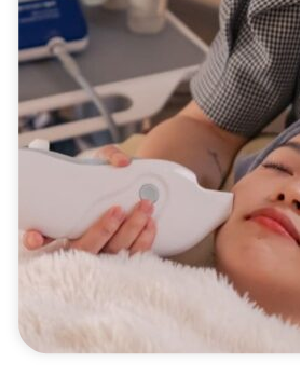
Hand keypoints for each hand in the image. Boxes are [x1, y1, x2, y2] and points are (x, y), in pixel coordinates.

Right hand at [23, 145, 154, 253]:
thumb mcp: (101, 159)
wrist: (126, 183)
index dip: (37, 240)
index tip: (37, 237)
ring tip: (145, 210)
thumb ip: (109, 155)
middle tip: (118, 210)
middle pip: (87, 247)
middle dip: (104, 230)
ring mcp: (104, 249)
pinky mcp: (125, 252)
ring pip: (113, 252)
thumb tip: (122, 162)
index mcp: (65, 223)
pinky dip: (144, 240)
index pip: (44, 237)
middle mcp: (82, 240)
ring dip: (131, 232)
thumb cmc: (102, 173)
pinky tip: (151, 223)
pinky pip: (134, 254)